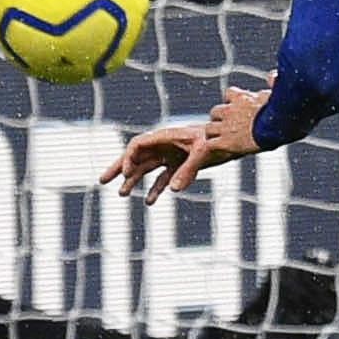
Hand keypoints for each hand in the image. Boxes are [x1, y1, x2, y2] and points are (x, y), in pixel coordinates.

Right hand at [100, 80, 271, 204]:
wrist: (236, 139)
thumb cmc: (219, 141)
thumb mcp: (204, 153)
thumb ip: (189, 170)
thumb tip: (173, 190)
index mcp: (168, 137)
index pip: (139, 144)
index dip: (129, 158)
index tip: (127, 174)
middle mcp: (167, 145)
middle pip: (137, 155)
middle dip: (120, 166)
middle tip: (102, 179)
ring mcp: (173, 155)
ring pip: (148, 168)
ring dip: (135, 180)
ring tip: (122, 194)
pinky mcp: (182, 165)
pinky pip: (164, 178)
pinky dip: (157, 188)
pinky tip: (151, 201)